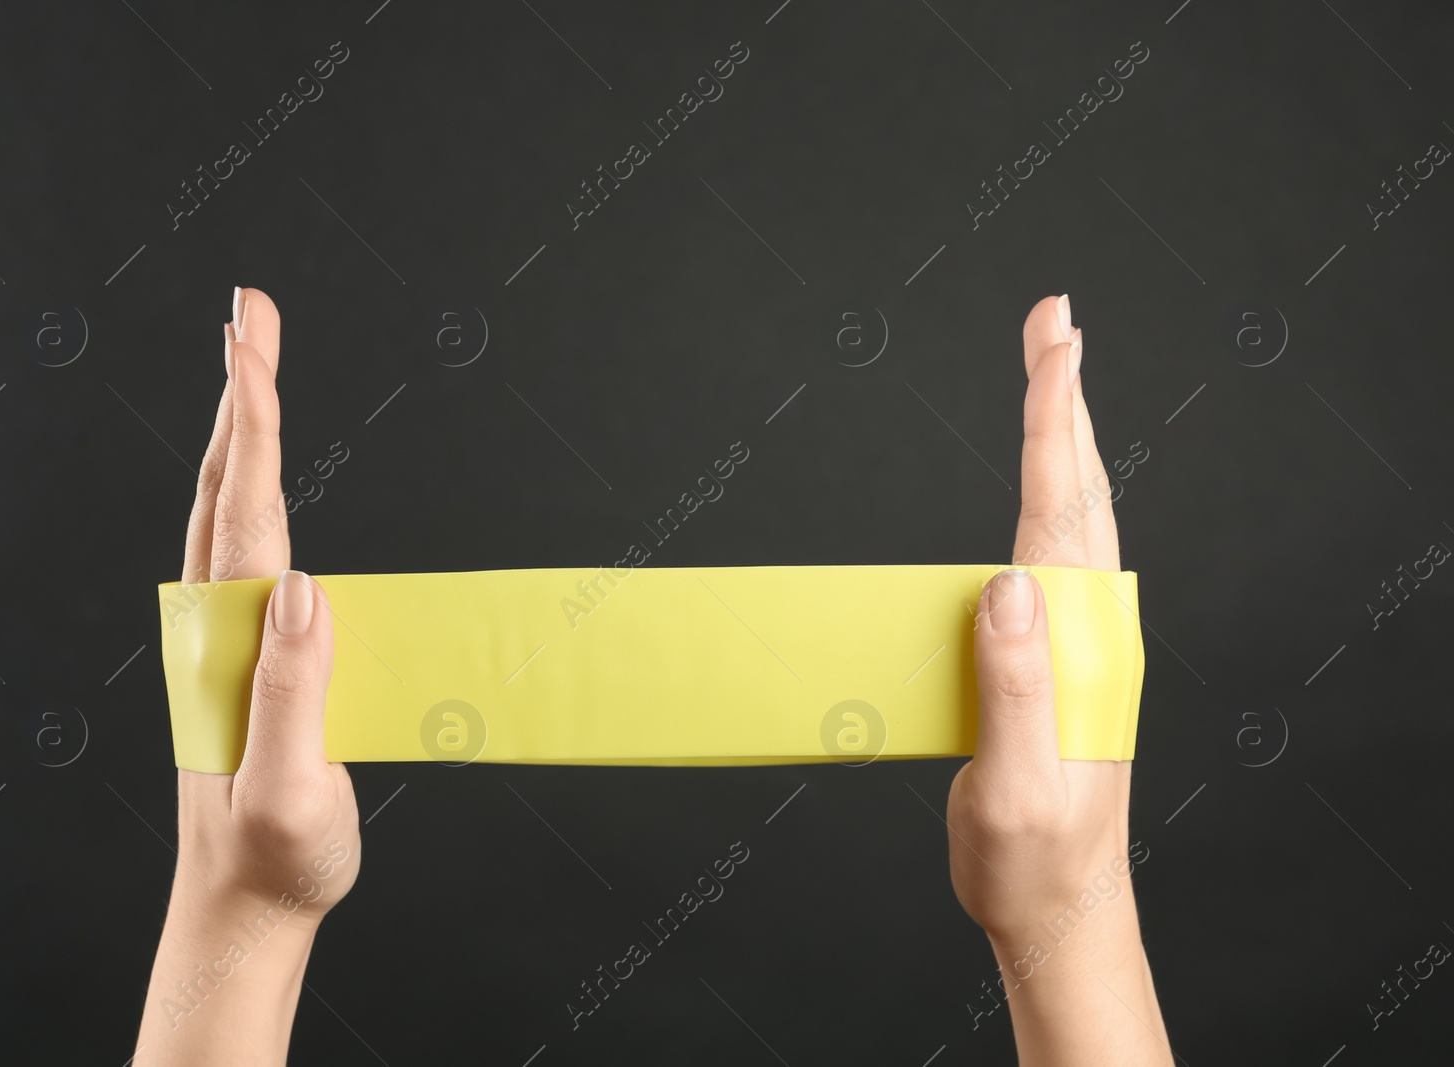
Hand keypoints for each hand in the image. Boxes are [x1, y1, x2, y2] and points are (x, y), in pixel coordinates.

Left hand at [135, 288, 359, 1065]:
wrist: (247, 903)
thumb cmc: (276, 856)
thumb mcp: (288, 790)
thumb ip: (292, 692)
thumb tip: (304, 585)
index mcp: (230, 648)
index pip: (245, 517)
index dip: (253, 425)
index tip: (251, 345)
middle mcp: (218, 628)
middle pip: (229, 487)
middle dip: (240, 390)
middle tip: (250, 308)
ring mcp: (230, 637)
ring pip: (233, 510)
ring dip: (245, 427)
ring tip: (255, 358)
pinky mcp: (251, 653)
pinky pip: (253, 548)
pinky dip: (259, 484)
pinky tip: (264, 470)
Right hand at [943, 296, 1171, 1064]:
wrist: (1058, 906)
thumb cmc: (1035, 856)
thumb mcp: (1018, 783)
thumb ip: (1019, 686)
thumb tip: (1009, 583)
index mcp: (1077, 647)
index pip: (1061, 512)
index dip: (1052, 420)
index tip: (1054, 343)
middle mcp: (1089, 631)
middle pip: (1077, 491)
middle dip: (1065, 397)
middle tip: (1055, 319)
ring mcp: (1079, 642)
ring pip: (1074, 516)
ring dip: (1064, 436)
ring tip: (1055, 372)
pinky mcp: (1058, 660)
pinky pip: (1055, 557)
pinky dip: (1051, 494)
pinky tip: (1048, 482)